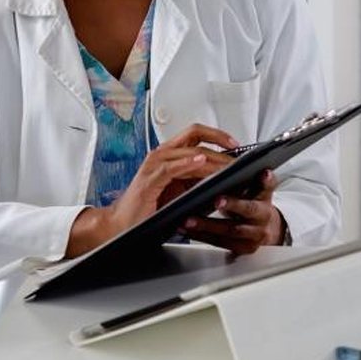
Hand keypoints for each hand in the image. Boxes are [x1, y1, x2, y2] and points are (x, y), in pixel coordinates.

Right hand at [66, 123, 238, 256]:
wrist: (121, 225)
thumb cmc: (148, 210)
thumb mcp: (180, 191)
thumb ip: (197, 181)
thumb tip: (225, 178)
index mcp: (169, 155)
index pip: (195, 134)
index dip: (218, 135)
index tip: (237, 144)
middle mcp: (161, 155)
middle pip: (194, 135)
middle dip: (220, 142)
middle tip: (239, 156)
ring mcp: (154, 165)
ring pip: (188, 151)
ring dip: (211, 157)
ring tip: (228, 164)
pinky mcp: (149, 180)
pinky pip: (171, 167)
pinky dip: (187, 163)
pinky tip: (200, 163)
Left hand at [178, 169, 282, 253]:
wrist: (262, 229)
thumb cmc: (248, 202)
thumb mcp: (249, 187)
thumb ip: (241, 175)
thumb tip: (214, 159)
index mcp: (264, 196)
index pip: (268, 185)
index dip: (266, 180)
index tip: (262, 173)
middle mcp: (262, 215)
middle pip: (249, 209)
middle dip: (232, 204)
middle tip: (216, 199)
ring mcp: (254, 234)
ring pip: (231, 230)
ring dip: (207, 224)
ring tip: (188, 219)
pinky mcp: (244, 248)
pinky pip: (220, 242)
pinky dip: (201, 236)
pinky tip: (186, 229)